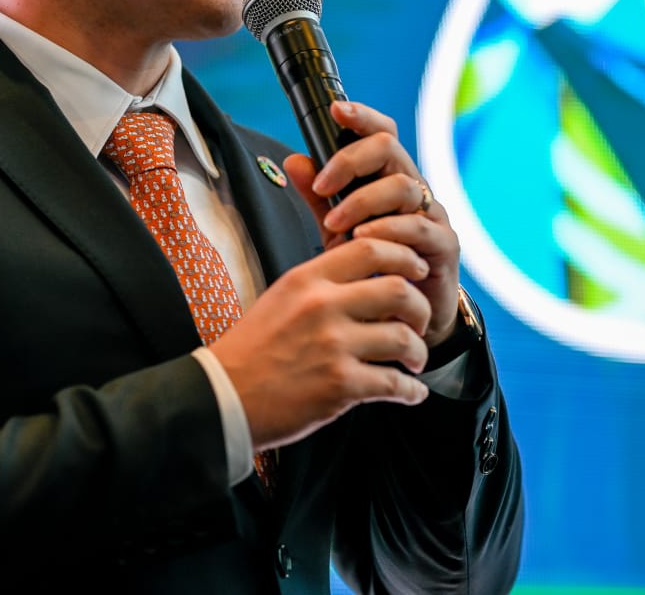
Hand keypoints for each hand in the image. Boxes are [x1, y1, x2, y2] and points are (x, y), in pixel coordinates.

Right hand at [209, 234, 432, 448]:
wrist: (224, 395)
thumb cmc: (251, 349)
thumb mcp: (280, 297)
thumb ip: (322, 284)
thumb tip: (368, 277)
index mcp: (307, 279)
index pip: (370, 248)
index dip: (404, 257)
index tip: (416, 270)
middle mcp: (323, 306)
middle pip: (400, 290)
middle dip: (420, 309)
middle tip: (419, 324)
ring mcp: (333, 346)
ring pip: (404, 338)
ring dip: (418, 353)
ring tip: (413, 361)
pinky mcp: (340, 386)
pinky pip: (395, 384)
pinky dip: (410, 391)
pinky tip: (410, 393)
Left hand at [282, 100, 461, 353]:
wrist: (405, 316)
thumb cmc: (372, 264)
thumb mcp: (336, 228)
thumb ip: (318, 196)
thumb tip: (294, 160)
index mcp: (388, 177)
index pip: (382, 134)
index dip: (363, 117)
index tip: (336, 110)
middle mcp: (414, 187)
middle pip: (389, 149)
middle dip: (351, 161)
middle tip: (323, 185)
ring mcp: (433, 214)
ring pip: (402, 186)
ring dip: (363, 202)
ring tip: (335, 224)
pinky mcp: (445, 245)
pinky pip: (417, 227)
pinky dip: (386, 231)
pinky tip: (362, 240)